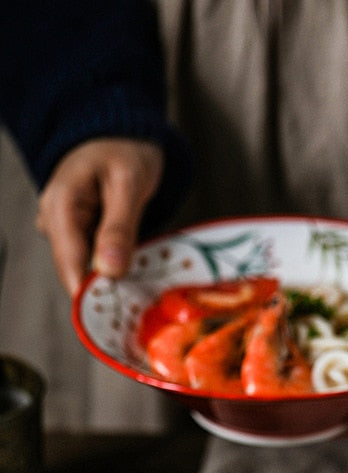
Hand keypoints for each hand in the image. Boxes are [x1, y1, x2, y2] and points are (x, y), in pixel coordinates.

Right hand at [36, 138, 163, 295]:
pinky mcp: (79, 234)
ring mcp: (65, 229)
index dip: (92, 297)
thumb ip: (119, 227)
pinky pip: (95, 261)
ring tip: (142, 288)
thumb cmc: (124, 148)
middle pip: (76, 273)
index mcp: (61, 206)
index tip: (118, 318)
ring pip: (86, 270)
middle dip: (106, 292)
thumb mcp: (129, 183)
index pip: (71, 266)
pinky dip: (115, 269)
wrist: (121, 131)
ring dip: (113, 282)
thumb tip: (108, 270)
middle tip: (140, 307)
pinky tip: (135, 273)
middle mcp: (55, 221)